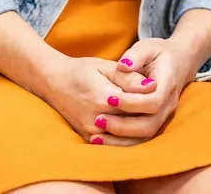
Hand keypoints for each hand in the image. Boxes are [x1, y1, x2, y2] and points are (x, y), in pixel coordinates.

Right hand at [35, 54, 157, 145]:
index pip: (136, 104)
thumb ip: (128, 77)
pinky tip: (135, 127)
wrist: (53, 81)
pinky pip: (113, 144)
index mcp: (102, 98)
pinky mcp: (87, 137)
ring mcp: (90, 132)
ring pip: (125, 138)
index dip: (148, 97)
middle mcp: (96, 119)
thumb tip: (151, 86)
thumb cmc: (81, 70)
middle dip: (146, 114)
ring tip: (147, 114)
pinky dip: (127, 138)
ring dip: (139, 129)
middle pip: (133, 123)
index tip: (156, 87)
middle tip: (156, 103)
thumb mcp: (105, 66)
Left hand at [91, 38, 194, 143]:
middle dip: (123, 126)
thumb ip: (136, 55)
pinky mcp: (156, 122)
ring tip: (96, 136)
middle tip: (99, 120)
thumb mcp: (148, 47)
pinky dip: (122, 143)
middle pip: (150, 124)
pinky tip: (102, 140)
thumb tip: (123, 65)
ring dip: (121, 139)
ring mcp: (164, 116)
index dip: (132, 103)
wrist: (179, 63)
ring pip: (145, 135)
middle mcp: (168, 104)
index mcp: (168, 84)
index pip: (153, 101)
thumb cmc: (159, 54)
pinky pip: (141, 138)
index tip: (109, 99)